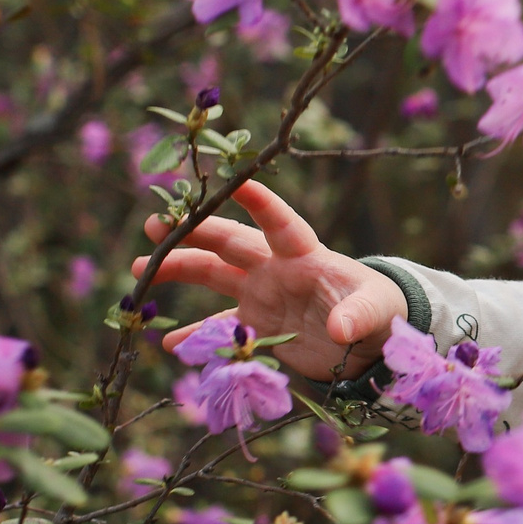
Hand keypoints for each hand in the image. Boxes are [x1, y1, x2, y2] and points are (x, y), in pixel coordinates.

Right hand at [130, 180, 408, 381]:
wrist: (372, 342)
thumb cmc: (382, 312)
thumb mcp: (378, 311)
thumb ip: (359, 316)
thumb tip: (340, 329)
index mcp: (308, 255)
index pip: (281, 223)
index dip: (261, 203)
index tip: (238, 181)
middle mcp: (278, 269)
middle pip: (231, 243)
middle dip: (194, 233)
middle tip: (155, 224)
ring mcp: (263, 294)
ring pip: (214, 276)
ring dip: (179, 270)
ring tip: (140, 271)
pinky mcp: (257, 324)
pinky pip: (219, 327)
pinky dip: (195, 335)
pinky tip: (167, 342)